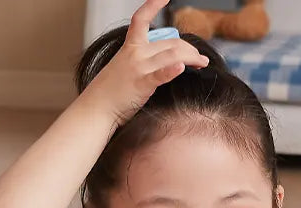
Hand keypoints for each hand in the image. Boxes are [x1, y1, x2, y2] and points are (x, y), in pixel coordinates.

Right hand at [86, 0, 209, 122]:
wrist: (98, 106)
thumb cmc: (113, 90)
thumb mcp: (126, 66)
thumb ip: (143, 59)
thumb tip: (162, 60)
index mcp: (131, 46)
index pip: (141, 18)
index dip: (153, 5)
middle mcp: (136, 52)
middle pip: (171, 43)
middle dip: (190, 50)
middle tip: (201, 59)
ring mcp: (139, 67)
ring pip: (173, 54)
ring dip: (192, 58)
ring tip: (203, 63)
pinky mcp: (142, 83)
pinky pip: (161, 74)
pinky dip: (173, 70)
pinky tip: (183, 68)